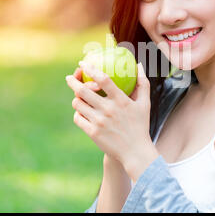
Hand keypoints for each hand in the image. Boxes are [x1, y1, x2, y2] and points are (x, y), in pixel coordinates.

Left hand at [65, 61, 158, 178]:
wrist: (135, 152)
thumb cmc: (140, 125)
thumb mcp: (145, 103)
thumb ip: (142, 83)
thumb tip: (139, 64)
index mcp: (121, 100)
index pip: (103, 79)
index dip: (90, 68)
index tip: (83, 63)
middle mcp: (108, 110)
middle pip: (83, 90)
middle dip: (72, 81)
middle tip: (69, 77)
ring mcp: (99, 122)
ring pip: (78, 104)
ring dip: (76, 98)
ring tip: (77, 96)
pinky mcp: (92, 133)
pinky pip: (78, 118)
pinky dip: (78, 113)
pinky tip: (81, 111)